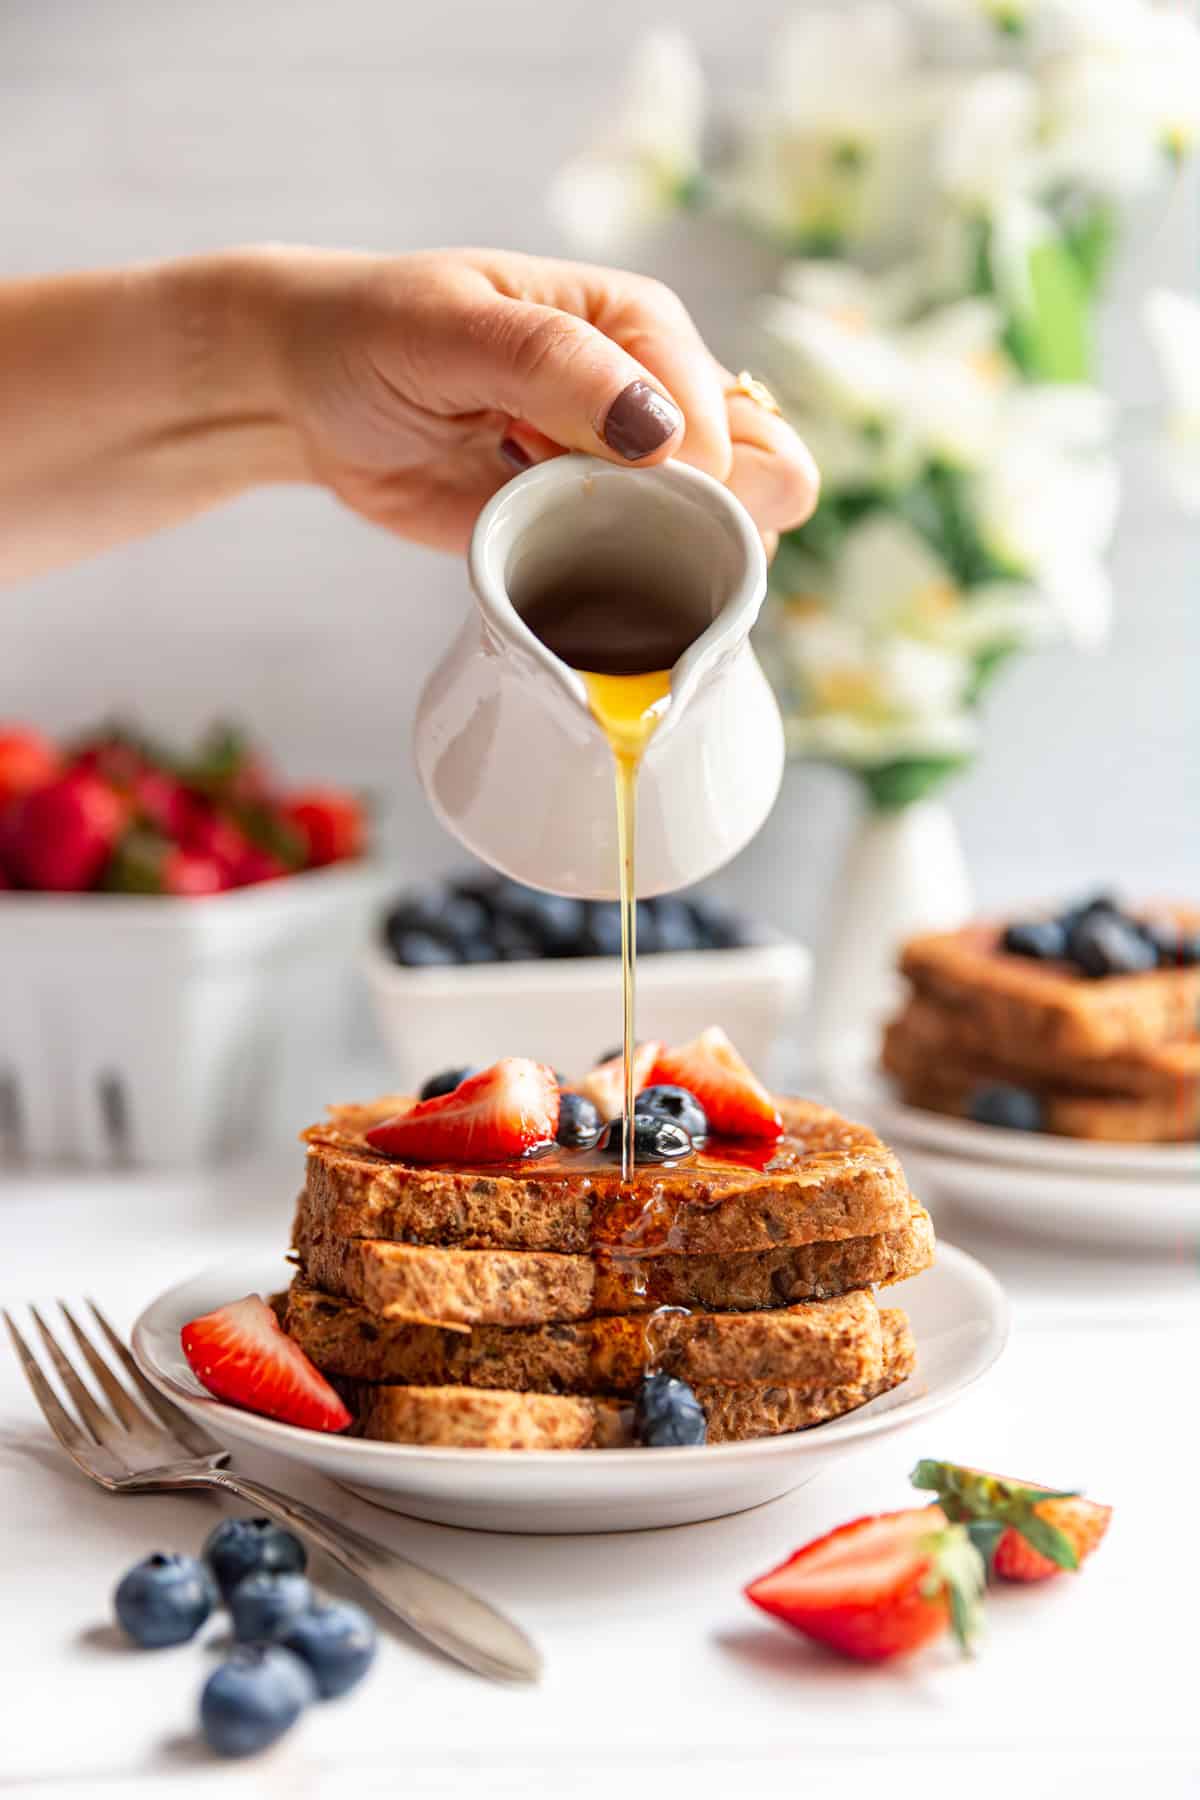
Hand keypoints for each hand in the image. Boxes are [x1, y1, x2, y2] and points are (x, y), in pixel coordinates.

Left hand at [258, 247, 818, 551]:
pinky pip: (660, 578)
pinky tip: (566, 566)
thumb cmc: (377, 336)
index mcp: (644, 329)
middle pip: (767, 476)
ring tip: (569, 529)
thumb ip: (555, 367)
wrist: (313, 395)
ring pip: (730, 537)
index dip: (680, 478)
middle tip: (597, 515)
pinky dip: (636, 594)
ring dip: (671, 561)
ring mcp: (634, 475)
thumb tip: (662, 432)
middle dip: (708, 521)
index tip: (596, 485)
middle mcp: (657, 399)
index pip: (727, 422)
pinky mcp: (597, 533)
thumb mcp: (451, 330)